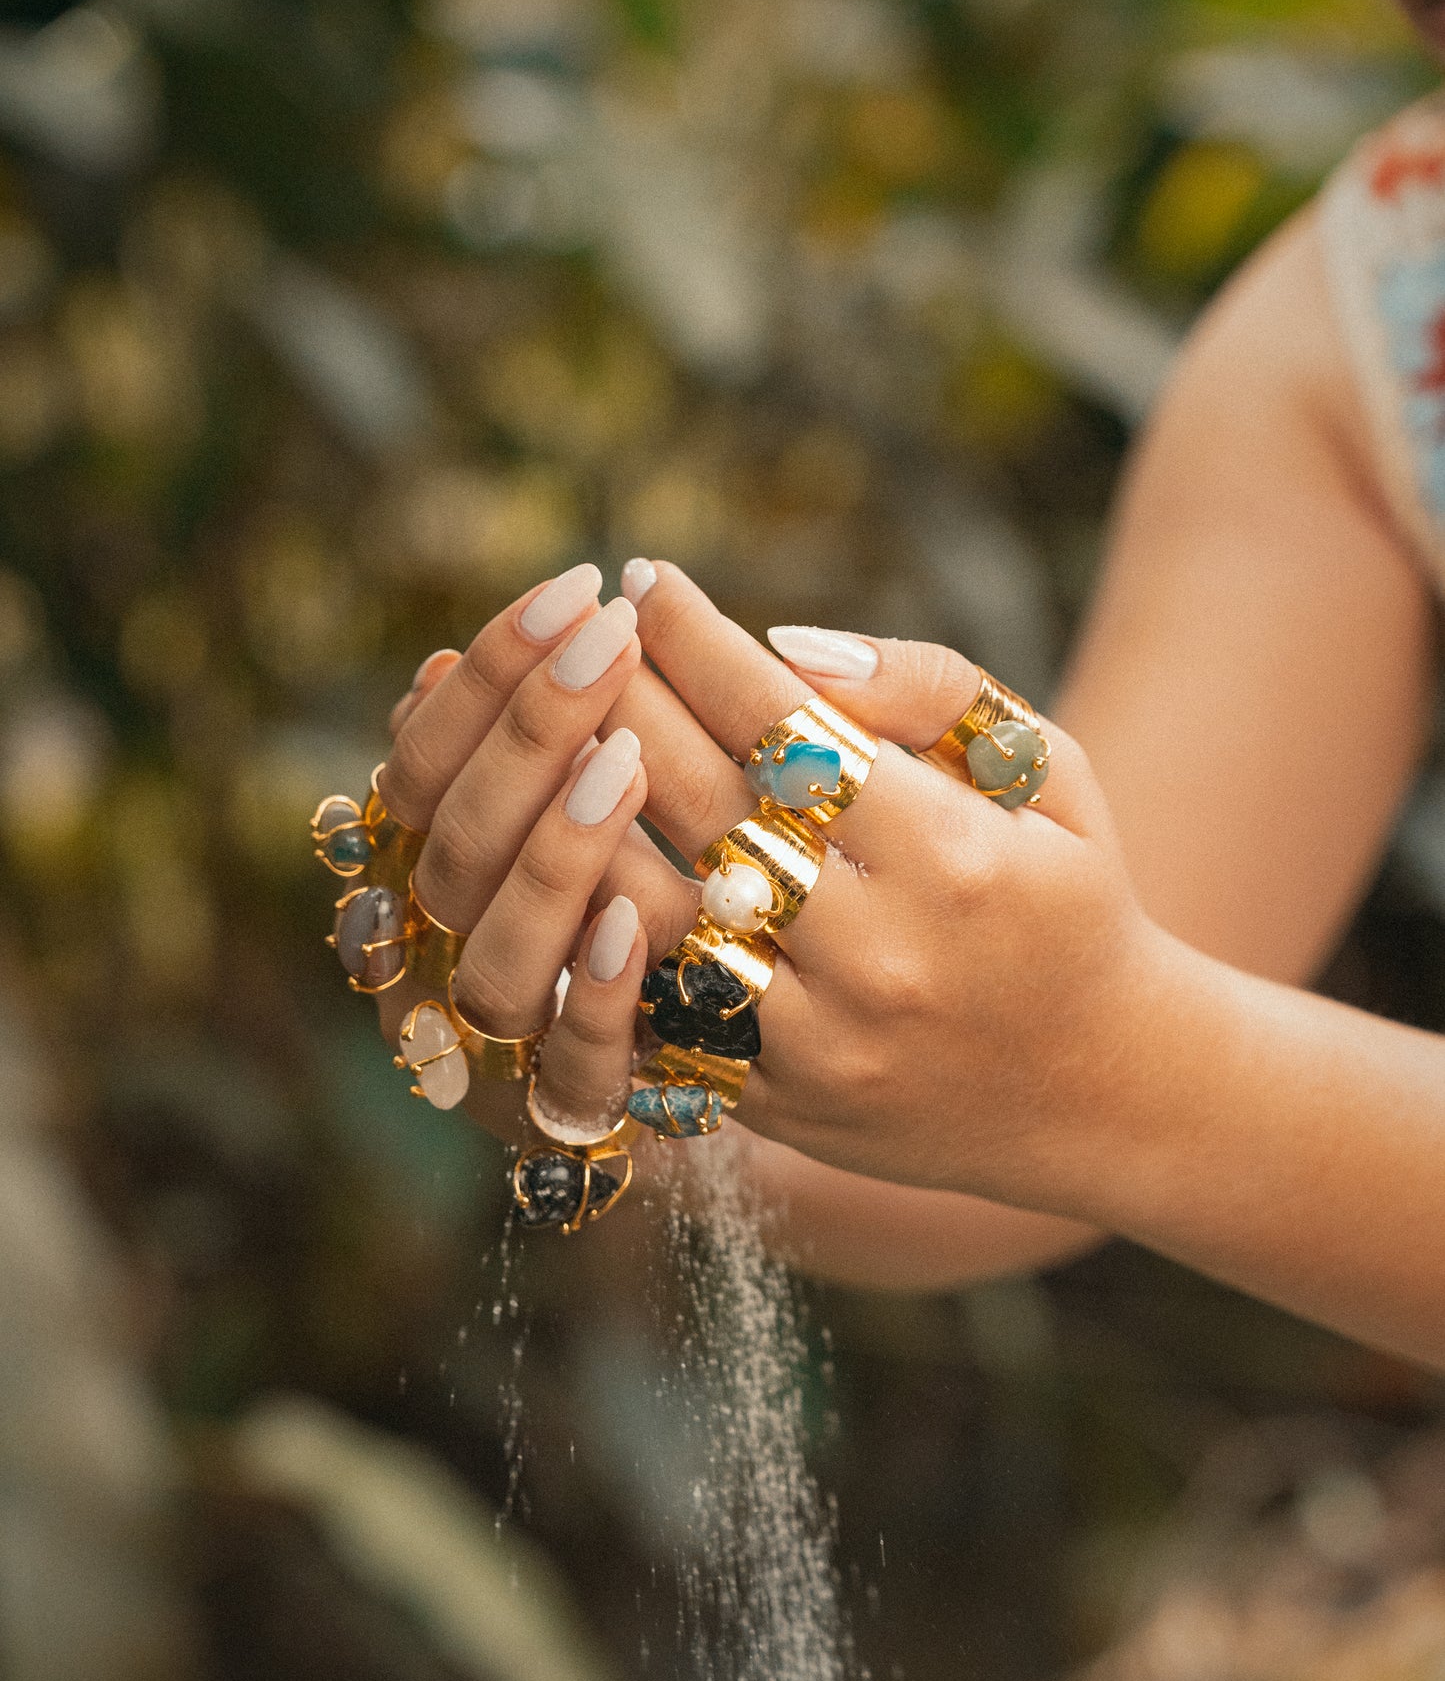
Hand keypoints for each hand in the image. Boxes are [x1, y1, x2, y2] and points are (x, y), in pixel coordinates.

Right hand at [372, 565, 655, 1148]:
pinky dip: (593, 991)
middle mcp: (448, 955)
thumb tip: (431, 669)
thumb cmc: (687, 889)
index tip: (576, 594)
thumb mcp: (618, 793)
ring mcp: (507, 1042)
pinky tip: (632, 917)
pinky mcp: (579, 1115)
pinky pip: (570, 1068)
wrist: (758, 1053)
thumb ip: (541, 740)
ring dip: (552, 856)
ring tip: (624, 764)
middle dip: (526, 736)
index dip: (487, 678)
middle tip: (612, 644)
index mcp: (438, 862)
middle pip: (450, 848)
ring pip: (494, 957)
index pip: (423, 762)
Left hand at [596, 564, 1174, 1214]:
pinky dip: (600, 933)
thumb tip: (785, 645)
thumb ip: (929, 688)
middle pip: (702, 803)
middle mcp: (879, 950)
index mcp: (952, 854)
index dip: (697, 642)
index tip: (644, 578)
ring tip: (544, 740)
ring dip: (583, 817)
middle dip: (622, 701)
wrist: (1098, 1089)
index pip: (782, 723)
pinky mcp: (777, 1101)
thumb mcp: (1047, 770)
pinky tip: (563, 862)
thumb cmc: (1063, 894)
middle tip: (570, 636)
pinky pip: (655, 1009)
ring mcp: (819, 1039)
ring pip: (655, 912)